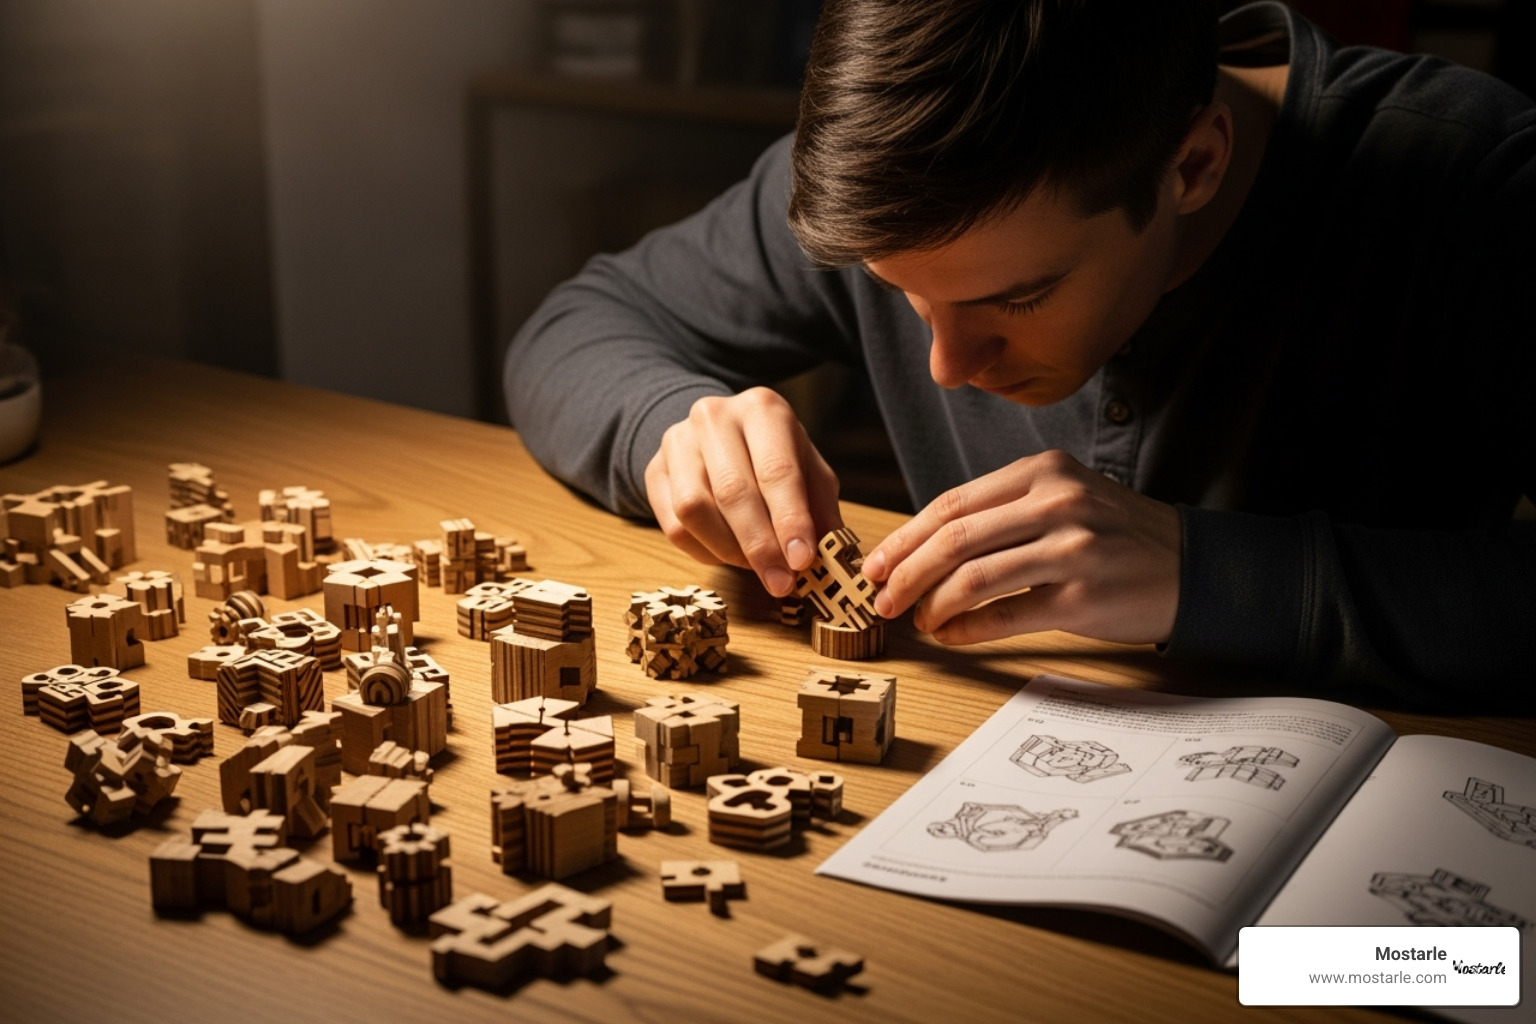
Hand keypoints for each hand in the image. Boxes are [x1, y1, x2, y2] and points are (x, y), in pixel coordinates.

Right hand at [645, 387, 842, 595]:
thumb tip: (829, 558)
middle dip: (759, 546)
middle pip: (732, 491)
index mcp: (762, 409)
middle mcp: (714, 417)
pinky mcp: (654, 470)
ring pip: (694, 510)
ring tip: (755, 566)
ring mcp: (677, 441)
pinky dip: (704, 552)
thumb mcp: (808, 472)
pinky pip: (673, 526)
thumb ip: (820, 511)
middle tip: (780, 582)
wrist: (718, 435)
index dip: (789, 520)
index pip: (776, 470)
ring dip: (729, 550)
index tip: (801, 561)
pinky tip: (726, 553)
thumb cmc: (773, 456)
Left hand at [862, 450, 1180, 645]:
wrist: (1193, 566)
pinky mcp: (1083, 597)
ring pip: (973, 577)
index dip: (905, 537)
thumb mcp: (1064, 498)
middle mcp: (1057, 502)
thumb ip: (1002, 511)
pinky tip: (950, 636)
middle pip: (954, 538)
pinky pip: (1005, 615)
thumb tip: (923, 548)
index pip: (953, 503)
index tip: (876, 564)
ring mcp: (1072, 549)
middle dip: (905, 572)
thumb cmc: (1115, 536)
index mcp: (1043, 471)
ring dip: (931, 604)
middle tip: (881, 598)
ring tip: (917, 619)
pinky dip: (967, 629)